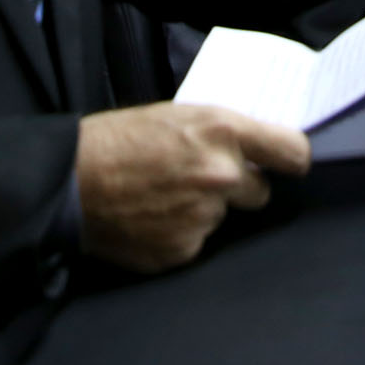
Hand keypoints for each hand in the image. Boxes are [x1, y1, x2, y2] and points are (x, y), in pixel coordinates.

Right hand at [76, 103, 310, 272]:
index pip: (294, 153)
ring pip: (224, 217)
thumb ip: (223, 133)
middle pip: (261, 191)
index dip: (289, 159)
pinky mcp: (185, 249)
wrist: (70, 180)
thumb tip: (257, 150)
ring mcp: (205, 217)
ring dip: (204, 209)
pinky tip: (152, 217)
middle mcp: (222, 176)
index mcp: (224, 132)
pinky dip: (180, 232)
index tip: (284, 163)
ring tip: (164, 195)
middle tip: (200, 176)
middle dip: (239, 186)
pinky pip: (197, 241)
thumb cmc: (119, 138)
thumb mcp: (178, 115)